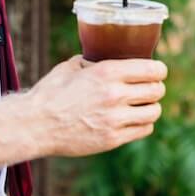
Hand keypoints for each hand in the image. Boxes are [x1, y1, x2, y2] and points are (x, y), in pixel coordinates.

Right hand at [26, 55, 166, 156]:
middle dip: (156, 88)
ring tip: (144, 105)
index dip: (159, 70)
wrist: (35, 124)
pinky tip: (135, 120)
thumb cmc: (50, 93)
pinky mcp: (112, 139)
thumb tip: (104, 56)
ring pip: (154, 111)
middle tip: (151, 88)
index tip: (158, 72)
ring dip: (151, 107)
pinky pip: (143, 130)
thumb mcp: (71, 66)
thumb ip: (93, 62)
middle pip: (156, 90)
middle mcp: (115, 95)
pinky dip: (143, 124)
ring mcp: (115, 119)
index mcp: (107, 72)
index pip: (152, 69)